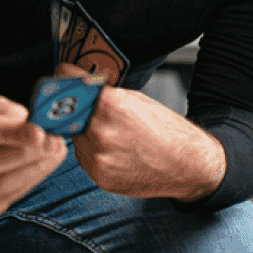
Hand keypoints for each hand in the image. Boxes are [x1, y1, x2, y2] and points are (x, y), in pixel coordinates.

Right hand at [0, 95, 66, 214]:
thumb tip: (33, 125)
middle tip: (52, 143)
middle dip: (23, 153)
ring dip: (32, 169)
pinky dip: (32, 179)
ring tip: (55, 152)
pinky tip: (46, 164)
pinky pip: (7, 196)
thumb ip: (9, 113)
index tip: (38, 132)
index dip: (9, 133)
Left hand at [59, 64, 225, 200]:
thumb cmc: (168, 131)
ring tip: (109, 133)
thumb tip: (83, 85)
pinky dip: (92, 151)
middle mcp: (101, 132)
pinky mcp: (100, 176)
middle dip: (75, 108)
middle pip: (68, 113)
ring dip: (83, 132)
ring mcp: (99, 157)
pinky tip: (114, 149)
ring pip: (74, 137)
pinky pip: (84, 157)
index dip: (67, 78)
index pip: (71, 84)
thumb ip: (107, 94)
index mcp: (112, 106)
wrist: (188, 165)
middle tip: (85, 106)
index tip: (64, 76)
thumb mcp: (139, 100)